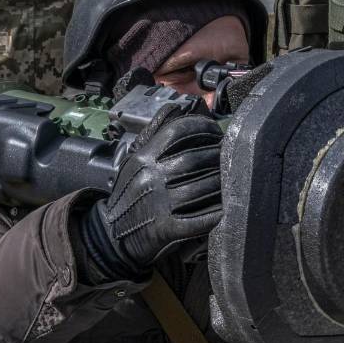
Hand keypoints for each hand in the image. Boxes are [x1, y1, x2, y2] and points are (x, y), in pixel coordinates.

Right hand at [80, 108, 222, 278]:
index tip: (215, 132)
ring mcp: (159, 204)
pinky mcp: (167, 229)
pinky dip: (217, 213)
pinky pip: (201, 219)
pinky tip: (227, 208)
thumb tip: (176, 107)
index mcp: (143, 158)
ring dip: (223, 183)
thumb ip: (154, 132)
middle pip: (195, 158)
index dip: (202, 127)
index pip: (178, 131)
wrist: (112, 235)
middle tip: (231, 156)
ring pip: (203, 187)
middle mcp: (150, 177)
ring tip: (231, 179)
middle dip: (218, 156)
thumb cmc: (128, 193)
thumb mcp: (134, 159)